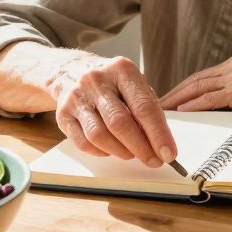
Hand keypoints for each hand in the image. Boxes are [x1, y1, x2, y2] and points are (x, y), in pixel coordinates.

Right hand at [51, 54, 176, 167]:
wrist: (72, 71)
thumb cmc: (112, 83)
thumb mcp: (133, 84)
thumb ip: (148, 109)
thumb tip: (161, 143)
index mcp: (122, 70)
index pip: (143, 107)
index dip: (158, 134)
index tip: (168, 153)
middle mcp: (97, 81)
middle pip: (120, 123)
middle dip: (141, 147)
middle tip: (154, 161)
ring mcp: (77, 97)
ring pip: (100, 136)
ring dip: (121, 151)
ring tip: (132, 154)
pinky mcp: (63, 114)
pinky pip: (83, 143)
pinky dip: (101, 152)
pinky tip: (111, 150)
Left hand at [159, 55, 231, 114]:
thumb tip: (219, 105)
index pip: (202, 76)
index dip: (183, 87)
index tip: (170, 96)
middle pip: (195, 79)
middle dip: (175, 92)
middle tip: (158, 103)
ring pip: (199, 88)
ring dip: (178, 99)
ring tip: (163, 109)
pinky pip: (211, 98)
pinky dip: (194, 104)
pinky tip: (182, 111)